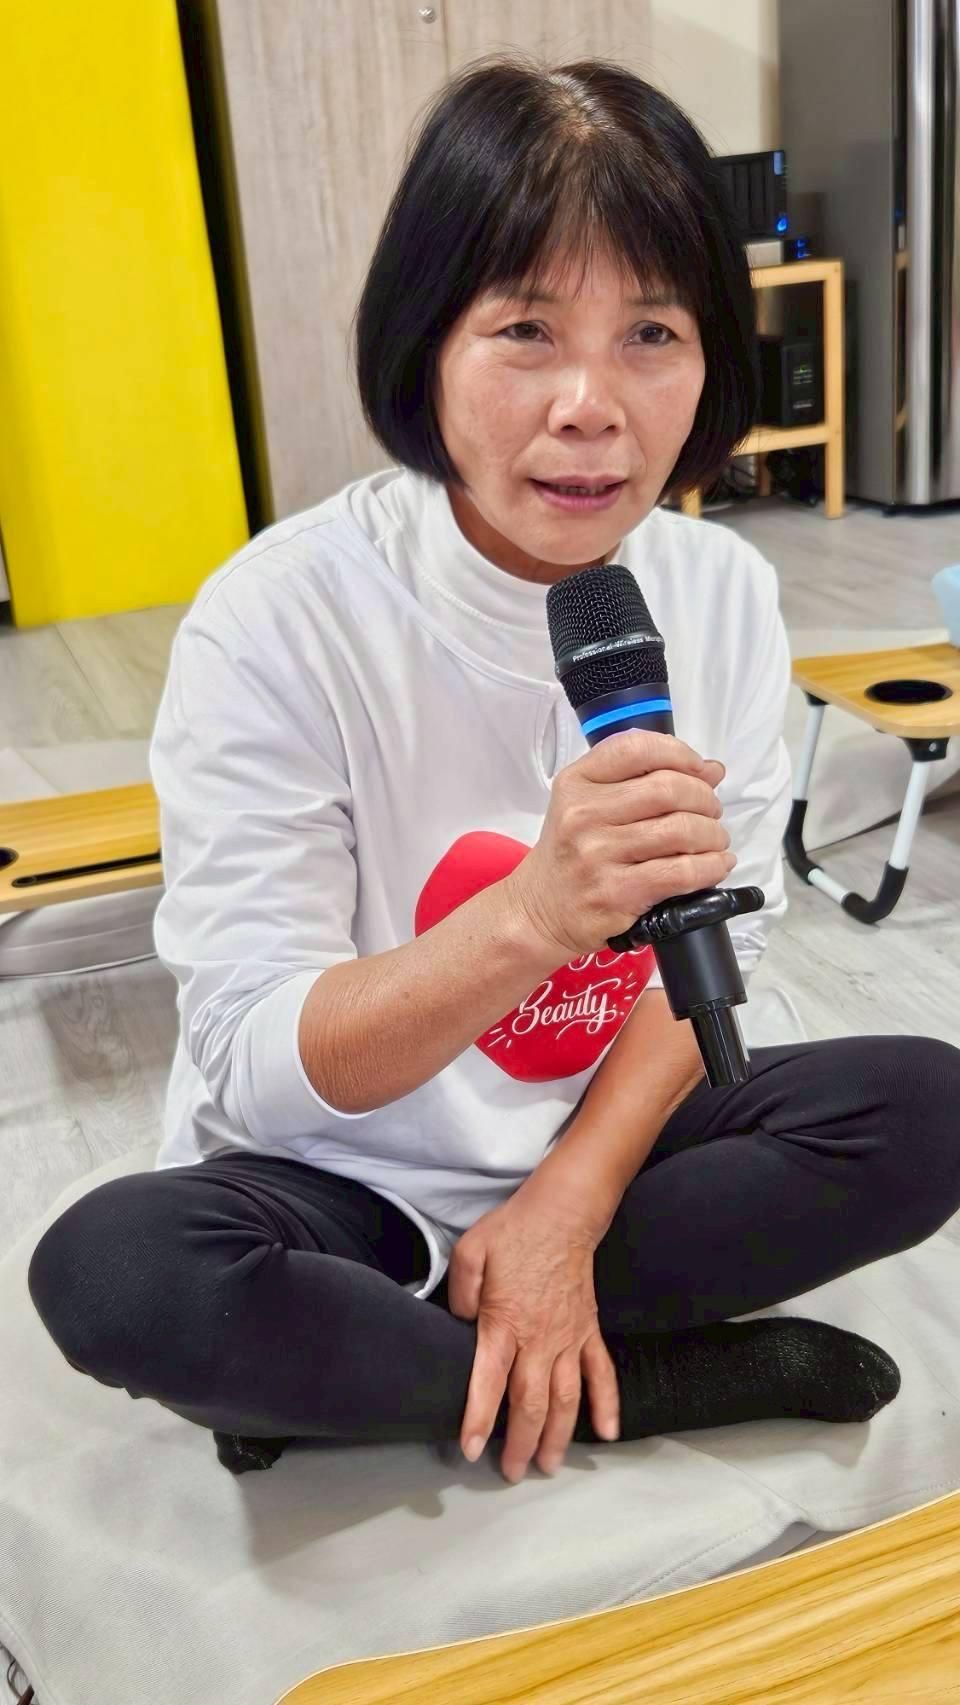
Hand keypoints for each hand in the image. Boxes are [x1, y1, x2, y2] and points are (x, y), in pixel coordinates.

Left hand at [447, 1183, 619, 1482]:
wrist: (562, 1214)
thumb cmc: (513, 1232)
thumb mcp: (471, 1251)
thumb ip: (460, 1290)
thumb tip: (458, 1321)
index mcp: (504, 1322)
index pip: (489, 1381)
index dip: (479, 1418)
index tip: (471, 1450)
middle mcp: (540, 1339)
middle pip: (530, 1403)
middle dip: (519, 1442)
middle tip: (511, 1473)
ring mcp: (569, 1338)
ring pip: (566, 1399)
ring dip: (558, 1436)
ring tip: (547, 1465)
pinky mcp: (589, 1331)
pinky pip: (602, 1374)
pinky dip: (607, 1405)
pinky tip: (608, 1433)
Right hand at [503, 729, 733, 961]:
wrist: (539, 909)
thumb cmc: (571, 853)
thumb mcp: (587, 803)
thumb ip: (642, 779)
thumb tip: (711, 770)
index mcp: (576, 783)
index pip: (637, 749)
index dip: (682, 754)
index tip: (702, 770)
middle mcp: (583, 815)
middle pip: (668, 789)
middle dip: (704, 798)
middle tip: (711, 811)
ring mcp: (597, 855)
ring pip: (680, 831)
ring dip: (712, 834)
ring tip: (714, 839)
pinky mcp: (615, 893)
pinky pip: (680, 873)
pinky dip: (711, 866)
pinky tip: (716, 864)